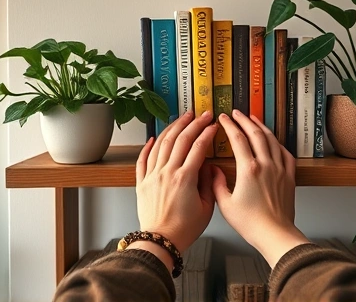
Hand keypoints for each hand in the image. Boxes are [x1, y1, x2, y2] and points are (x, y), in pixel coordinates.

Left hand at [135, 111, 217, 254]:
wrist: (160, 241)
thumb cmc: (184, 229)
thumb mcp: (207, 207)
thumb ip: (209, 183)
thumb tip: (209, 166)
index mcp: (185, 178)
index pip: (198, 146)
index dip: (207, 133)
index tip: (213, 125)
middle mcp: (167, 172)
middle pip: (180, 139)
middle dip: (193, 123)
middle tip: (201, 114)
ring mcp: (152, 175)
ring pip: (161, 143)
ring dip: (173, 127)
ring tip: (182, 118)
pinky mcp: (142, 182)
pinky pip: (143, 158)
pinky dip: (148, 145)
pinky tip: (153, 137)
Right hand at [212, 110, 309, 267]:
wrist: (275, 234)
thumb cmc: (251, 223)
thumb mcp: (225, 204)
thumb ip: (217, 184)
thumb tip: (214, 171)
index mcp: (248, 169)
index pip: (238, 138)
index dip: (229, 125)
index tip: (223, 118)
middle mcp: (265, 164)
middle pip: (255, 133)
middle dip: (244, 120)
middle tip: (236, 113)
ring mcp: (279, 168)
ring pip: (271, 139)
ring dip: (261, 126)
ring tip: (254, 119)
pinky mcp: (289, 176)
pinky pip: (285, 152)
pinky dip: (277, 142)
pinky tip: (273, 140)